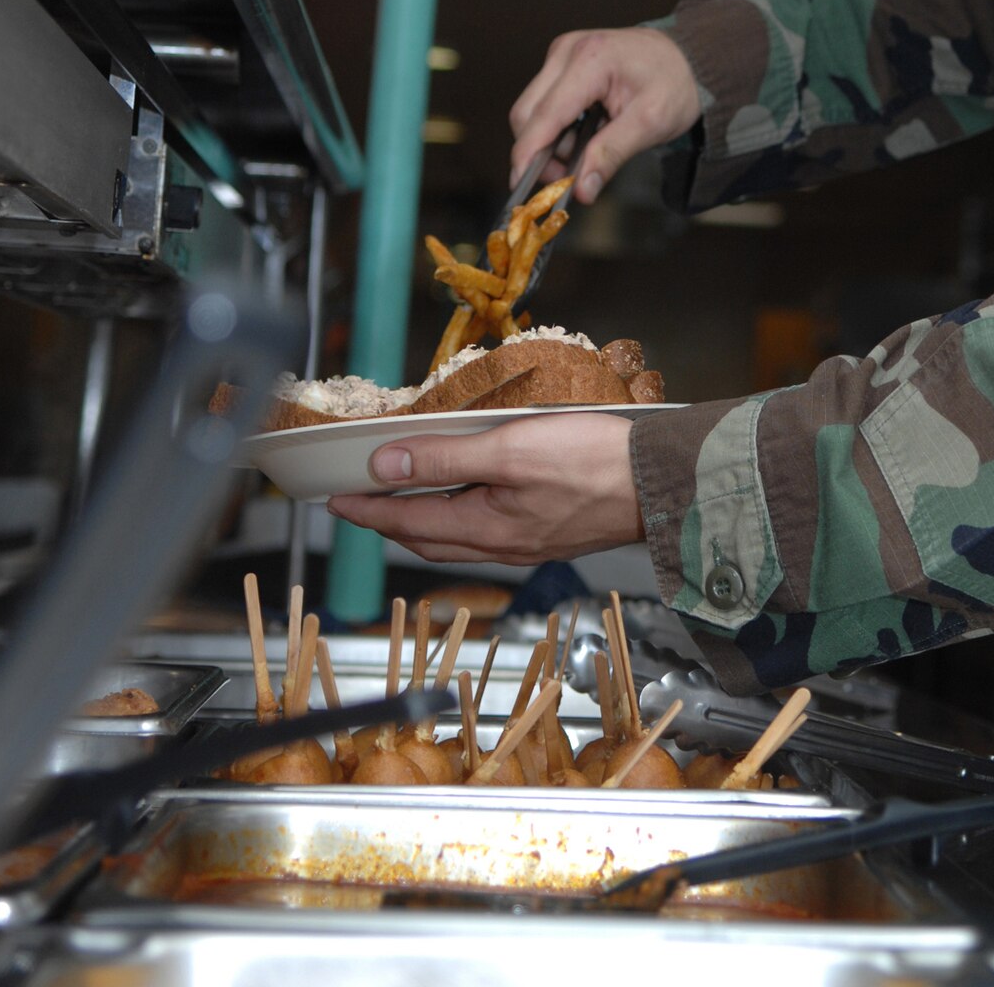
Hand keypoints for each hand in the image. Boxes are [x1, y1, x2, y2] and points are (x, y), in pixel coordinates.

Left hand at [327, 413, 643, 564]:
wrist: (660, 485)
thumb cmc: (593, 463)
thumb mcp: (509, 448)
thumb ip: (445, 456)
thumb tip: (386, 464)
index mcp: (486, 528)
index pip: (406, 522)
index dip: (366, 511)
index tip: (334, 501)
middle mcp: (502, 544)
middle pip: (428, 537)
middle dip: (388, 521)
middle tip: (359, 503)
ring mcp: (528, 542)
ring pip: (457, 536)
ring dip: (423, 520)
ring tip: (404, 499)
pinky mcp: (551, 532)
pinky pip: (487, 530)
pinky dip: (461, 516)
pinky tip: (469, 497)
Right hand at [510, 27, 699, 204]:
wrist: (688, 57)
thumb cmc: (675, 84)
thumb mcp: (651, 124)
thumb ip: (612, 155)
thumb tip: (581, 190)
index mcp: (590, 60)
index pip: (544, 114)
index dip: (528, 154)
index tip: (521, 187)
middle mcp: (567, 51)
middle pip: (526, 113)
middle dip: (540, 152)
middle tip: (568, 179)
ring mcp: (562, 54)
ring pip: (531, 111)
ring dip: (550, 142)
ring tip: (589, 152)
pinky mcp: (562, 63)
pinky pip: (544, 104)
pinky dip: (557, 128)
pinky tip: (586, 135)